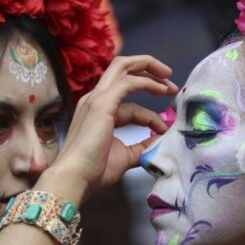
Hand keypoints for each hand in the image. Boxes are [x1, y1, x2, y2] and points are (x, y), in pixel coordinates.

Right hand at [42, 55, 176, 202]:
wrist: (75, 178)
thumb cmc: (94, 171)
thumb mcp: (125, 156)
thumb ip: (141, 147)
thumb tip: (160, 139)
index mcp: (98, 111)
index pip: (128, 103)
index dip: (150, 115)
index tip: (165, 129)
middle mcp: (96, 99)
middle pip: (121, 68)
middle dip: (147, 67)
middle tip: (169, 79)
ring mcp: (97, 98)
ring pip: (123, 66)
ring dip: (149, 68)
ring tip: (169, 81)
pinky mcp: (102, 102)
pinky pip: (128, 82)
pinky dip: (148, 83)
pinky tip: (162, 90)